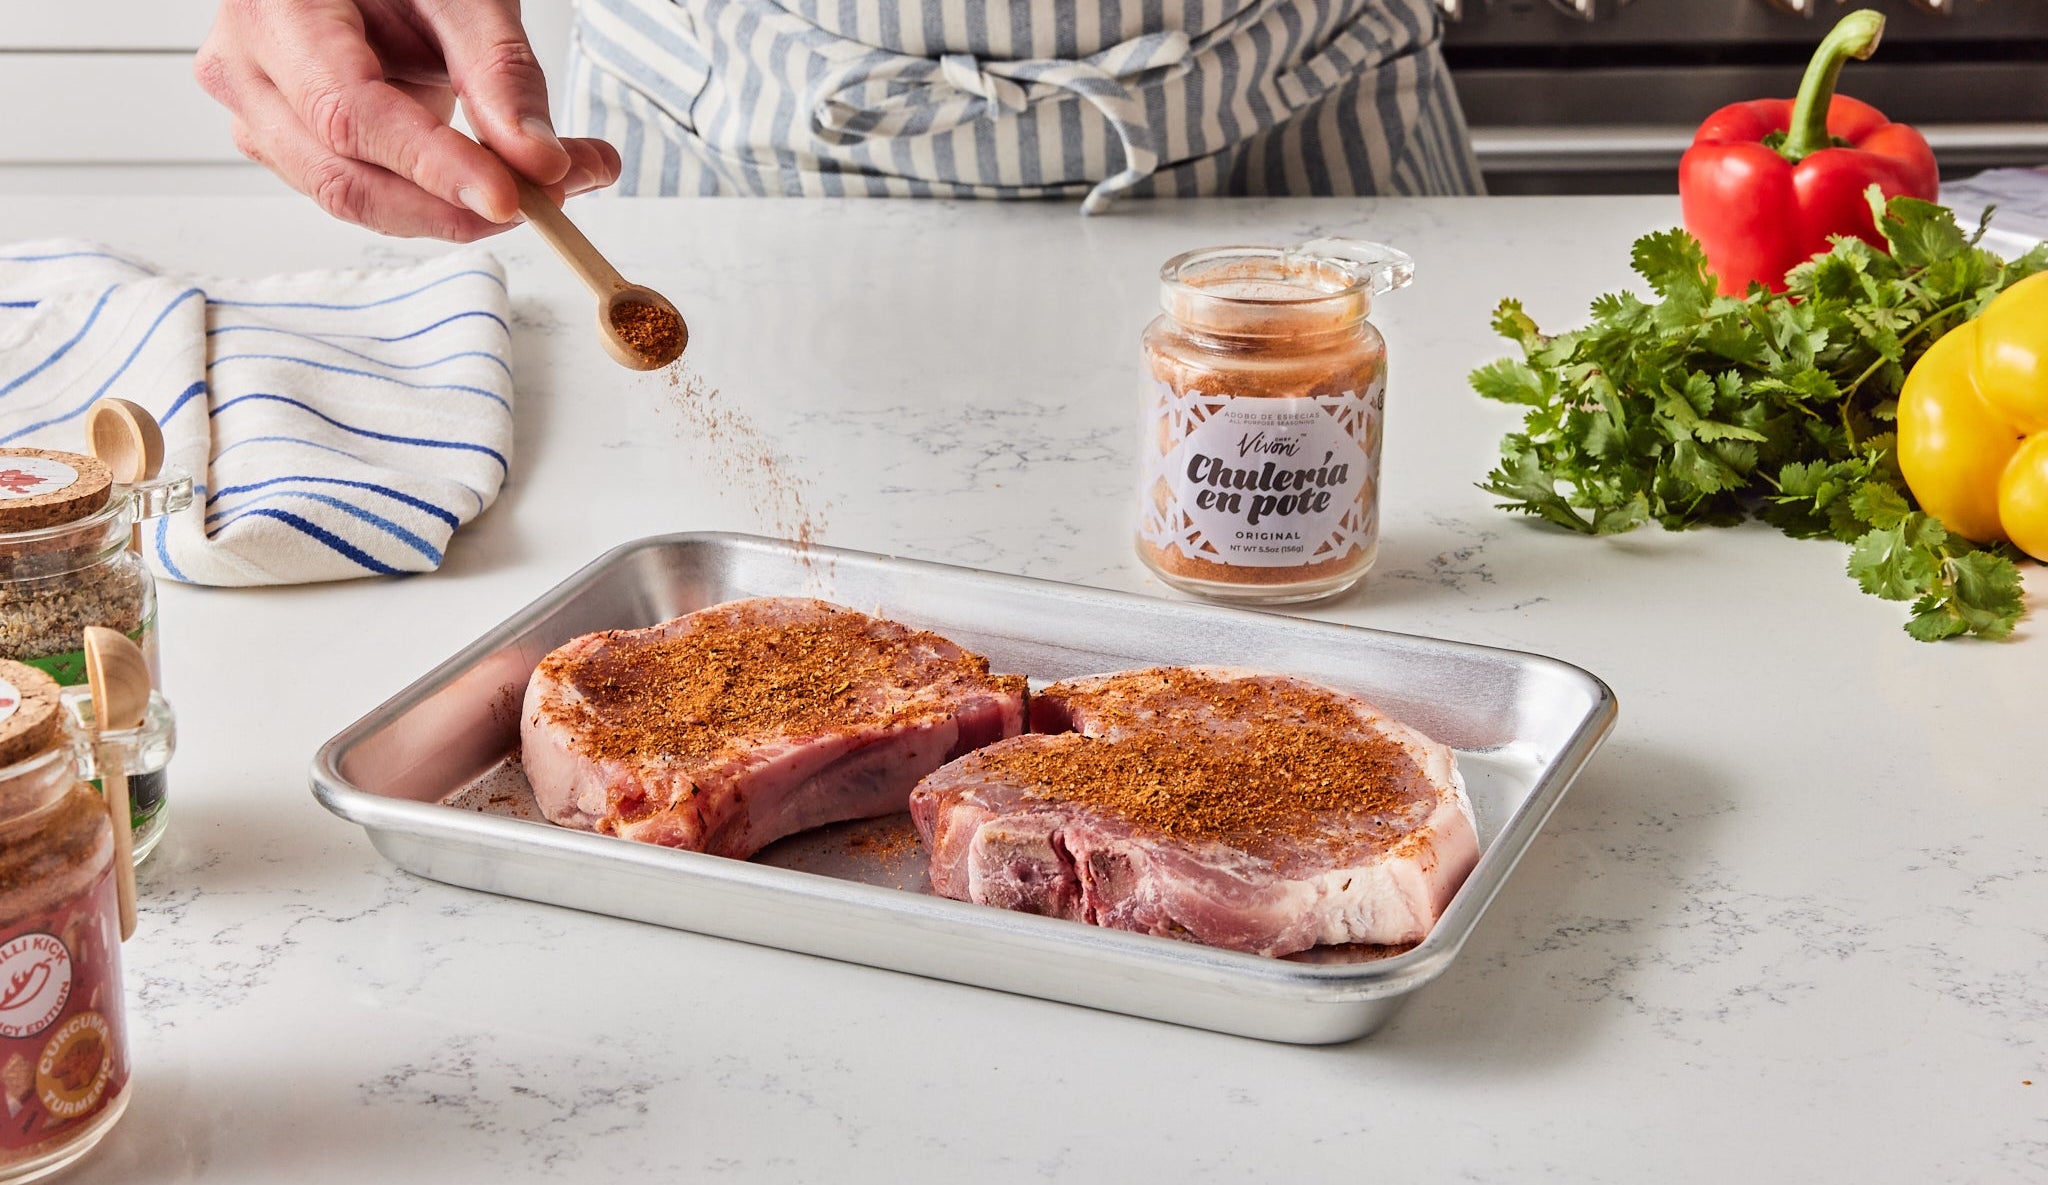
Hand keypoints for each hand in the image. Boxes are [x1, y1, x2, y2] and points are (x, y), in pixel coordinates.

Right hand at [195, 0, 622, 240]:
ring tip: (546, 183)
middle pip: (344, 177)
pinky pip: (365, 193)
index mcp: (275, 9)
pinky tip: (499, 179)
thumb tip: (538, 161)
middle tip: (553, 198)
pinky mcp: (292, 145)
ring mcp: (260, 115)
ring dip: (455, 210)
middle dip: (454, 206)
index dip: (431, 165)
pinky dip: (437, 200)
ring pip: (355, 198)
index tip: (509, 197)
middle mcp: (248, 69)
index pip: (348, 112)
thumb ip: (498, 71)